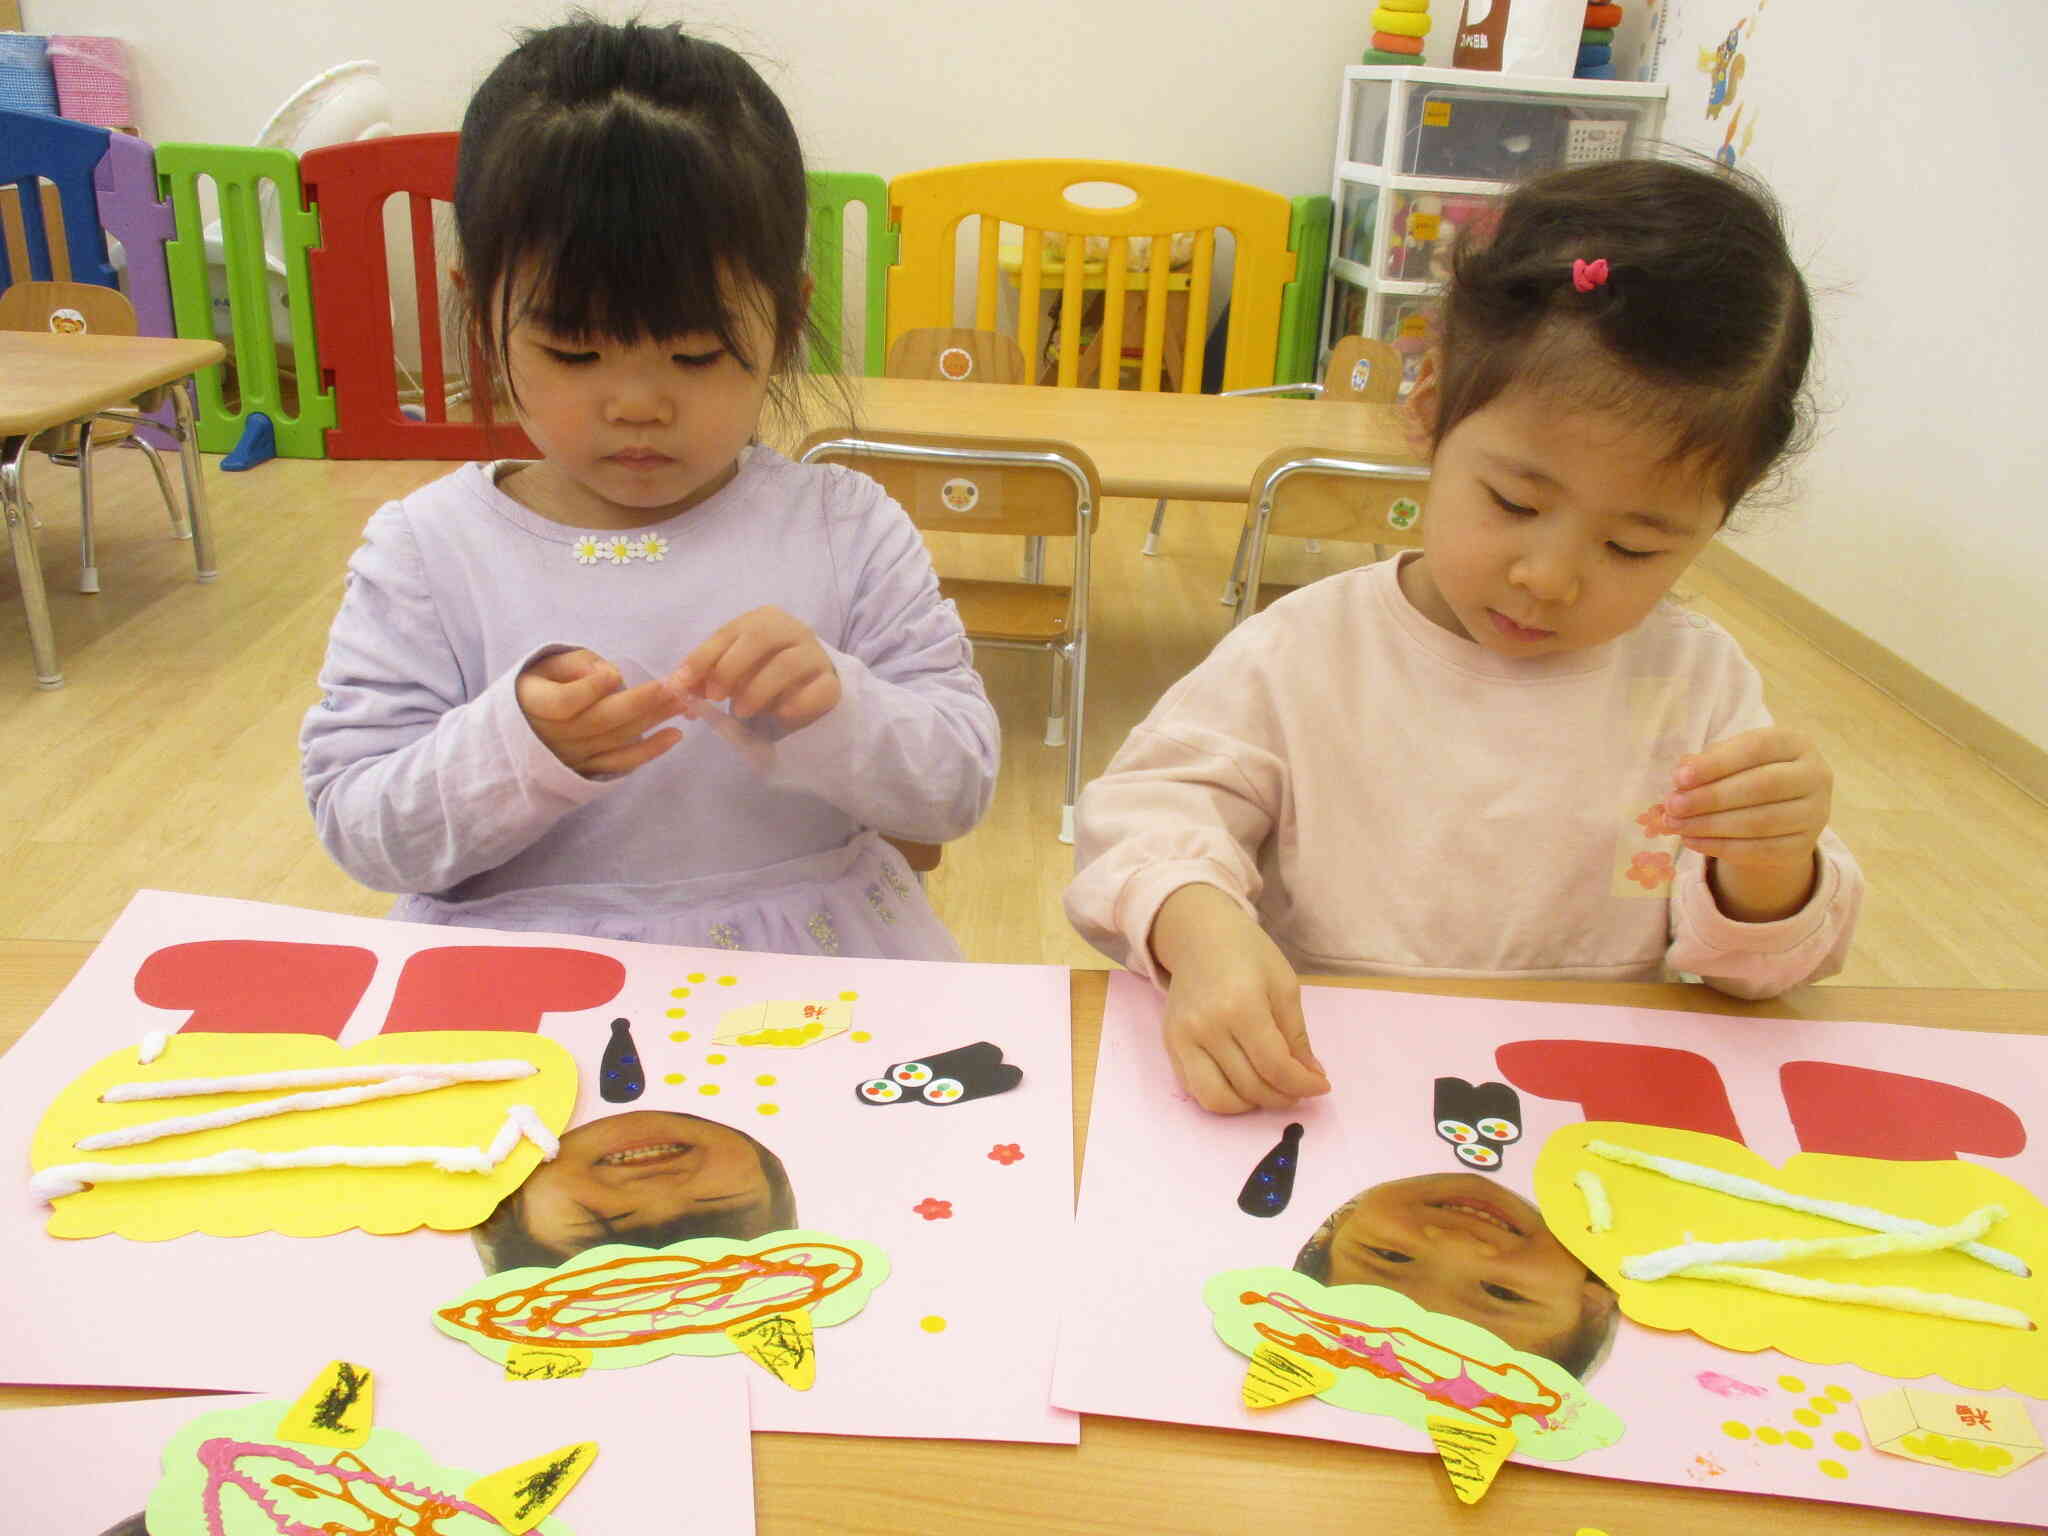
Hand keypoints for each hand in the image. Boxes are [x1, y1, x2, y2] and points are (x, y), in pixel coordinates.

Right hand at [516, 648, 682, 776]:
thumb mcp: (548, 664)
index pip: (563, 703)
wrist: (527, 725)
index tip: (613, 674)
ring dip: (653, 720)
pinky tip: (675, 735)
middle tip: (671, 686)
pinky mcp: (589, 768)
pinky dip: (650, 751)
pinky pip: (622, 763)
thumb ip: (576, 664)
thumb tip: (609, 674)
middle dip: (639, 702)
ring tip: (681, 701)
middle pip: (600, 721)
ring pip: (616, 738)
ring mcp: (572, 756)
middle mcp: (553, 736)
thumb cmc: (544, 684)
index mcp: (535, 704)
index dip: (588, 689)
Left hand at [674, 607, 840, 731]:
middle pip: (760, 638)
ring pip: (788, 664)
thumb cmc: (763, 673)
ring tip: (741, 711)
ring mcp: (816, 655)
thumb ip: (706, 675)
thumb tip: (675, 687)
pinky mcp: (832, 683)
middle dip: (730, 668)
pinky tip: (778, 715)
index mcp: (764, 618)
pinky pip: (817, 691)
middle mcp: (793, 629)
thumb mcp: (732, 669)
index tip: (684, 683)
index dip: (703, 657)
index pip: (728, 632)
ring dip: (758, 690)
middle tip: (715, 696)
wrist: (810, 685)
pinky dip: (794, 704)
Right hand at [1150, 885, 1330, 1114]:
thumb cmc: (1248, 954)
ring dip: (1251, 1106)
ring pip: (1218, 1099)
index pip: (1275, 1066)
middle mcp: (1206, 1027)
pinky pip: (1196, 1090)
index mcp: (1241, 1006)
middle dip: (1284, 1096)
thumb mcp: (1285, 985)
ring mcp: (1182, 1039)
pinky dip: (1224, 1096)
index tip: (1320, 1086)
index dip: (1303, 1084)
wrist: (1199, 937)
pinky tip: (1242, 1082)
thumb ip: (1297, 1035)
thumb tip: (1310, 1076)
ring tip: (1269, 1089)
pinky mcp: (1170, 1045)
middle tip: (1299, 1087)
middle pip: (1250, 1087)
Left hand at [1665, 726, 1832, 921]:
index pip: (1756, 748)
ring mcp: (1815, 813)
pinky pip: (1760, 850)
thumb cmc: (1747, 776)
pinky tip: (1692, 842)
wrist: (1779, 818)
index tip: (1679, 778)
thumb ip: (1706, 763)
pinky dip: (1721, 847)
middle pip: (1761, 786)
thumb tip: (1681, 772)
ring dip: (1710, 825)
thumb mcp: (1729, 762)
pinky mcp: (1805, 846)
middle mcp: (1815, 775)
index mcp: (1795, 743)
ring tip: (1676, 826)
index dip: (1716, 763)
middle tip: (1673, 806)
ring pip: (1760, 822)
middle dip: (1711, 797)